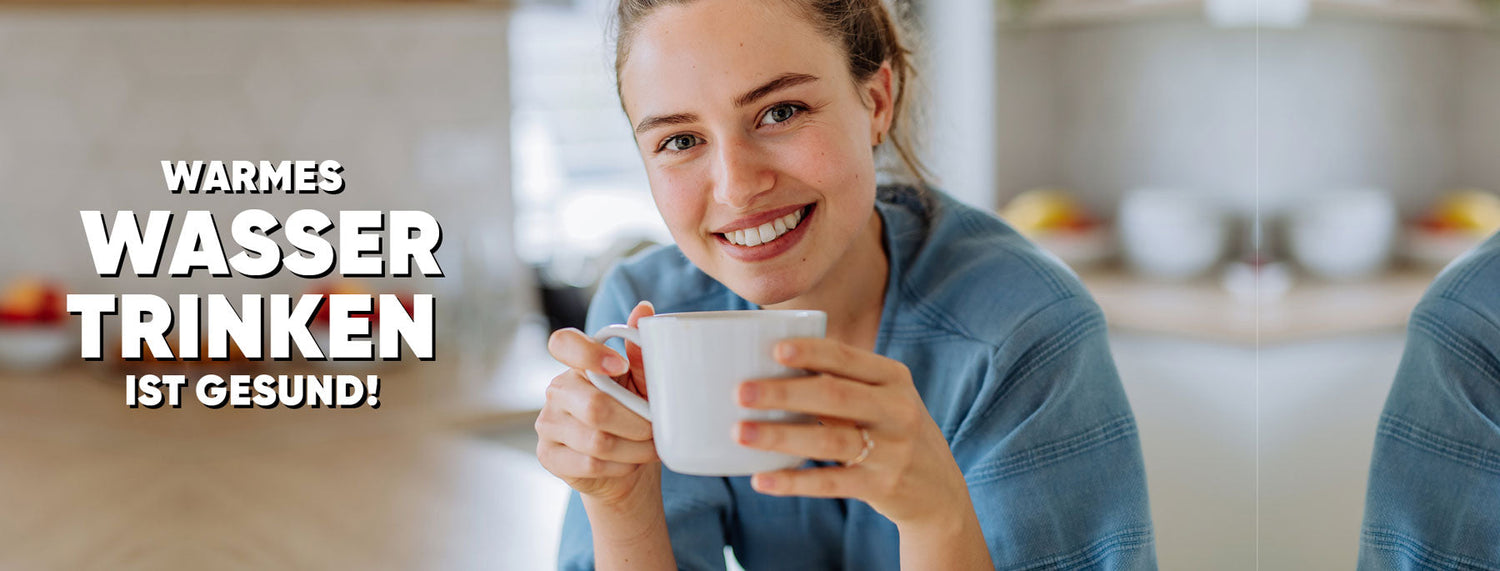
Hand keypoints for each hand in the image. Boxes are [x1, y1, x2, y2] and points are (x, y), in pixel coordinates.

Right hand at [536, 301, 659, 505]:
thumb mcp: (642, 382)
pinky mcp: (549, 456)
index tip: (620, 365)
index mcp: (577, 364)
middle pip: (595, 406)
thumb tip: (645, 309)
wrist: (624, 467)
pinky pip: (590, 463)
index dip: (589, 352)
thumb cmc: (633, 416)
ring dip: (634, 448)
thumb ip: (642, 350)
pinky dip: (621, 466)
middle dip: (636, 422)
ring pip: (597, 440)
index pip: (563, 343)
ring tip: (651, 448)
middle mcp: (557, 390)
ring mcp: (548, 424)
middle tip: (656, 429)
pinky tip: (630, 462)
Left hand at [734, 338, 973, 528]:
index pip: (848, 358)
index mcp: (894, 378)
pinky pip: (831, 483)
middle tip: (740, 392)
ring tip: (740, 432)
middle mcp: (898, 410)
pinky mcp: (882, 486)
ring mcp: (893, 450)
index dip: (811, 353)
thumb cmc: (892, 431)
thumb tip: (766, 364)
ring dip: (780, 436)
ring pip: (830, 440)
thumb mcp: (882, 398)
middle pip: (835, 396)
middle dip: (784, 392)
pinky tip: (761, 480)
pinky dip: (794, 481)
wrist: (939, 490)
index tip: (773, 349)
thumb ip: (840, 382)